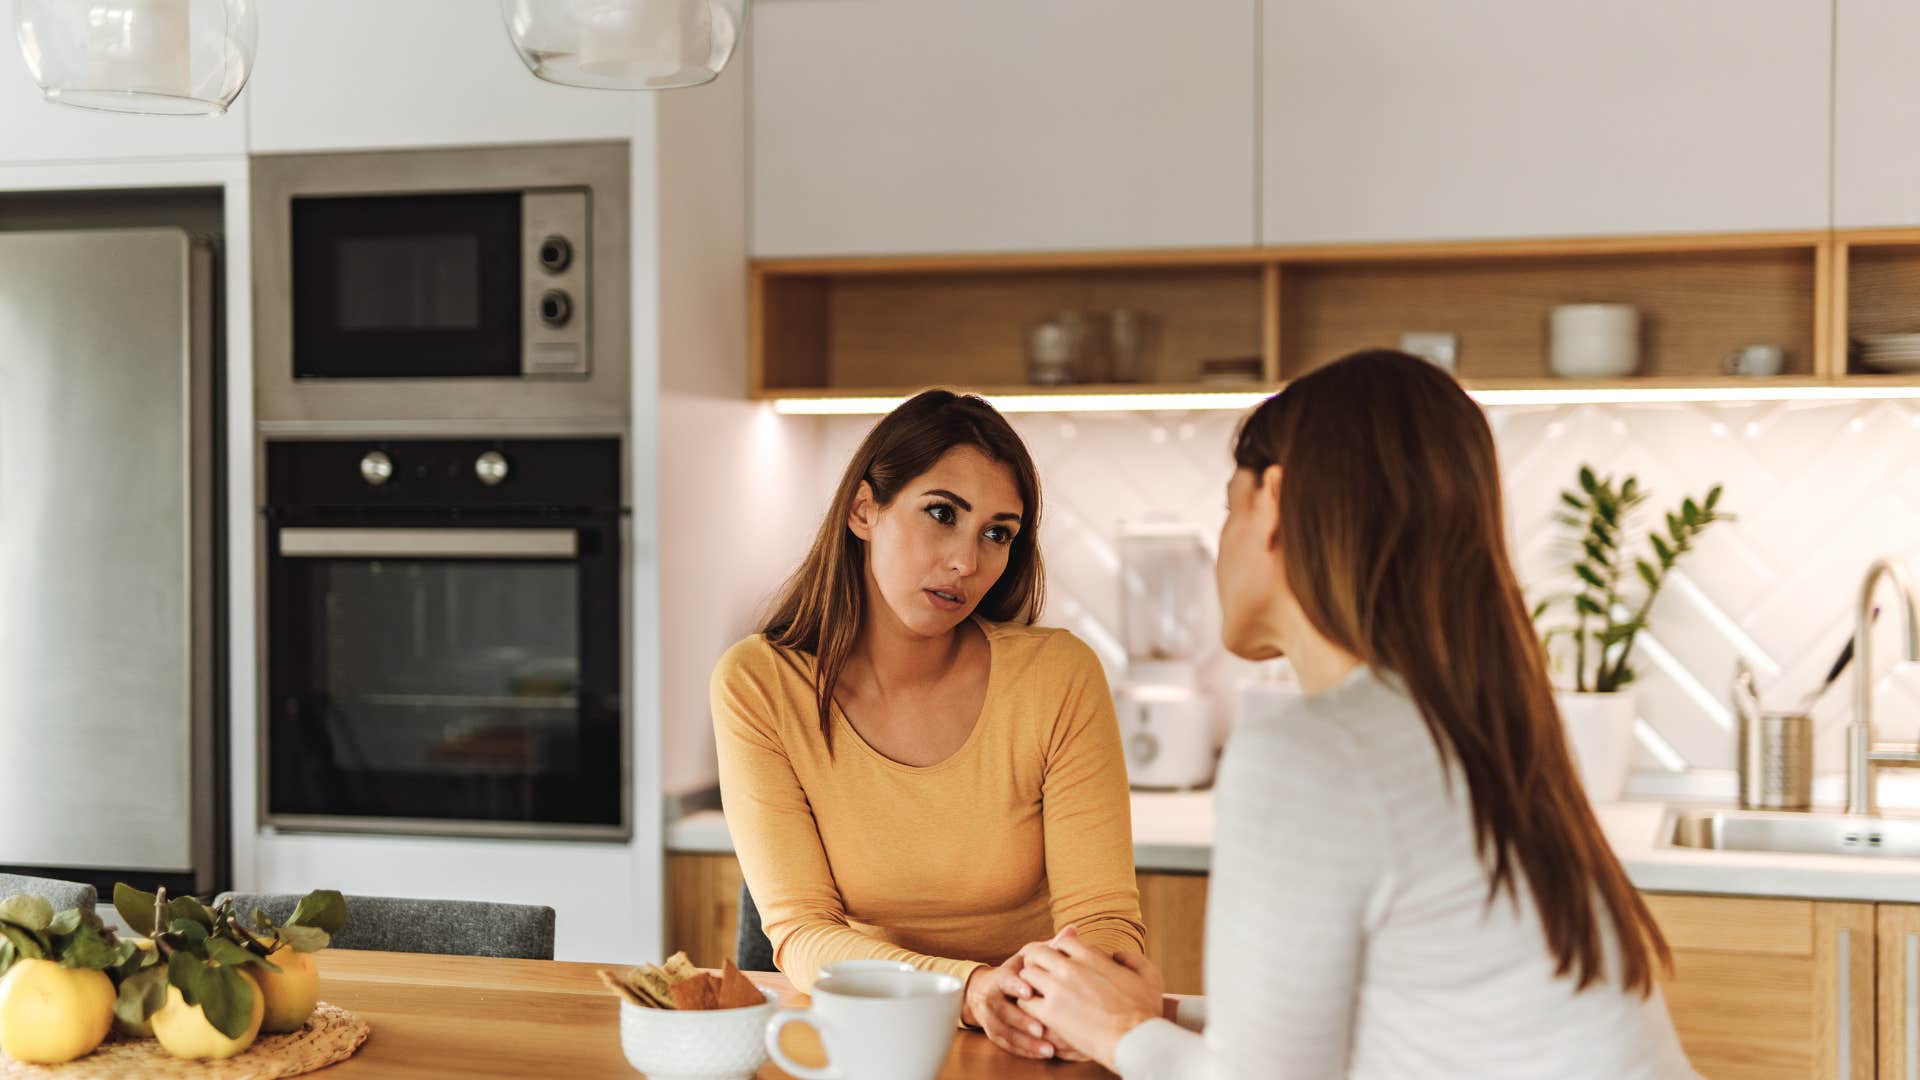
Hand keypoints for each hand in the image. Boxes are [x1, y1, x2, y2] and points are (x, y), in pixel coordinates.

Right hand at [962, 954, 1058, 1059]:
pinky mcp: (994, 1033)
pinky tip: (1042, 1053)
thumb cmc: (1015, 972)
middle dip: (1022, 1020)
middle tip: (1041, 1029)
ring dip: (1025, 1041)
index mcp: (1000, 976)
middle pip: (1003, 1011)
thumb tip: (1072, 930)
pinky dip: (1024, 1050)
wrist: (983, 990)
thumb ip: (1049, 947)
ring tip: (1048, 1048)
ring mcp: (990, 1017)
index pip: (1004, 980)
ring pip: (1004, 1031)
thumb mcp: (1027, 957)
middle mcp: (991, 998)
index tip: (1029, 992)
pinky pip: (1007, 1045)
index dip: (1015, 986)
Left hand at [1014, 927, 1164, 1070]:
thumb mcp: (1148, 975)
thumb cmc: (1144, 1010)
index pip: (1063, 942)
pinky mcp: (1049, 1012)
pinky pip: (1025, 1001)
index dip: (1061, 951)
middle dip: (1037, 961)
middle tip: (1041, 974)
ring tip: (1036, 993)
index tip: (1063, 963)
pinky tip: (1036, 1012)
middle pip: (1037, 952)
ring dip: (1029, 982)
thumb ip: (1133, 958)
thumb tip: (1117, 955)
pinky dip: (1027, 1004)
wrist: (1134, 1039)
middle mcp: (1070, 967)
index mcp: (1091, 956)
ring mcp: (1057, 989)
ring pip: (1026, 974)